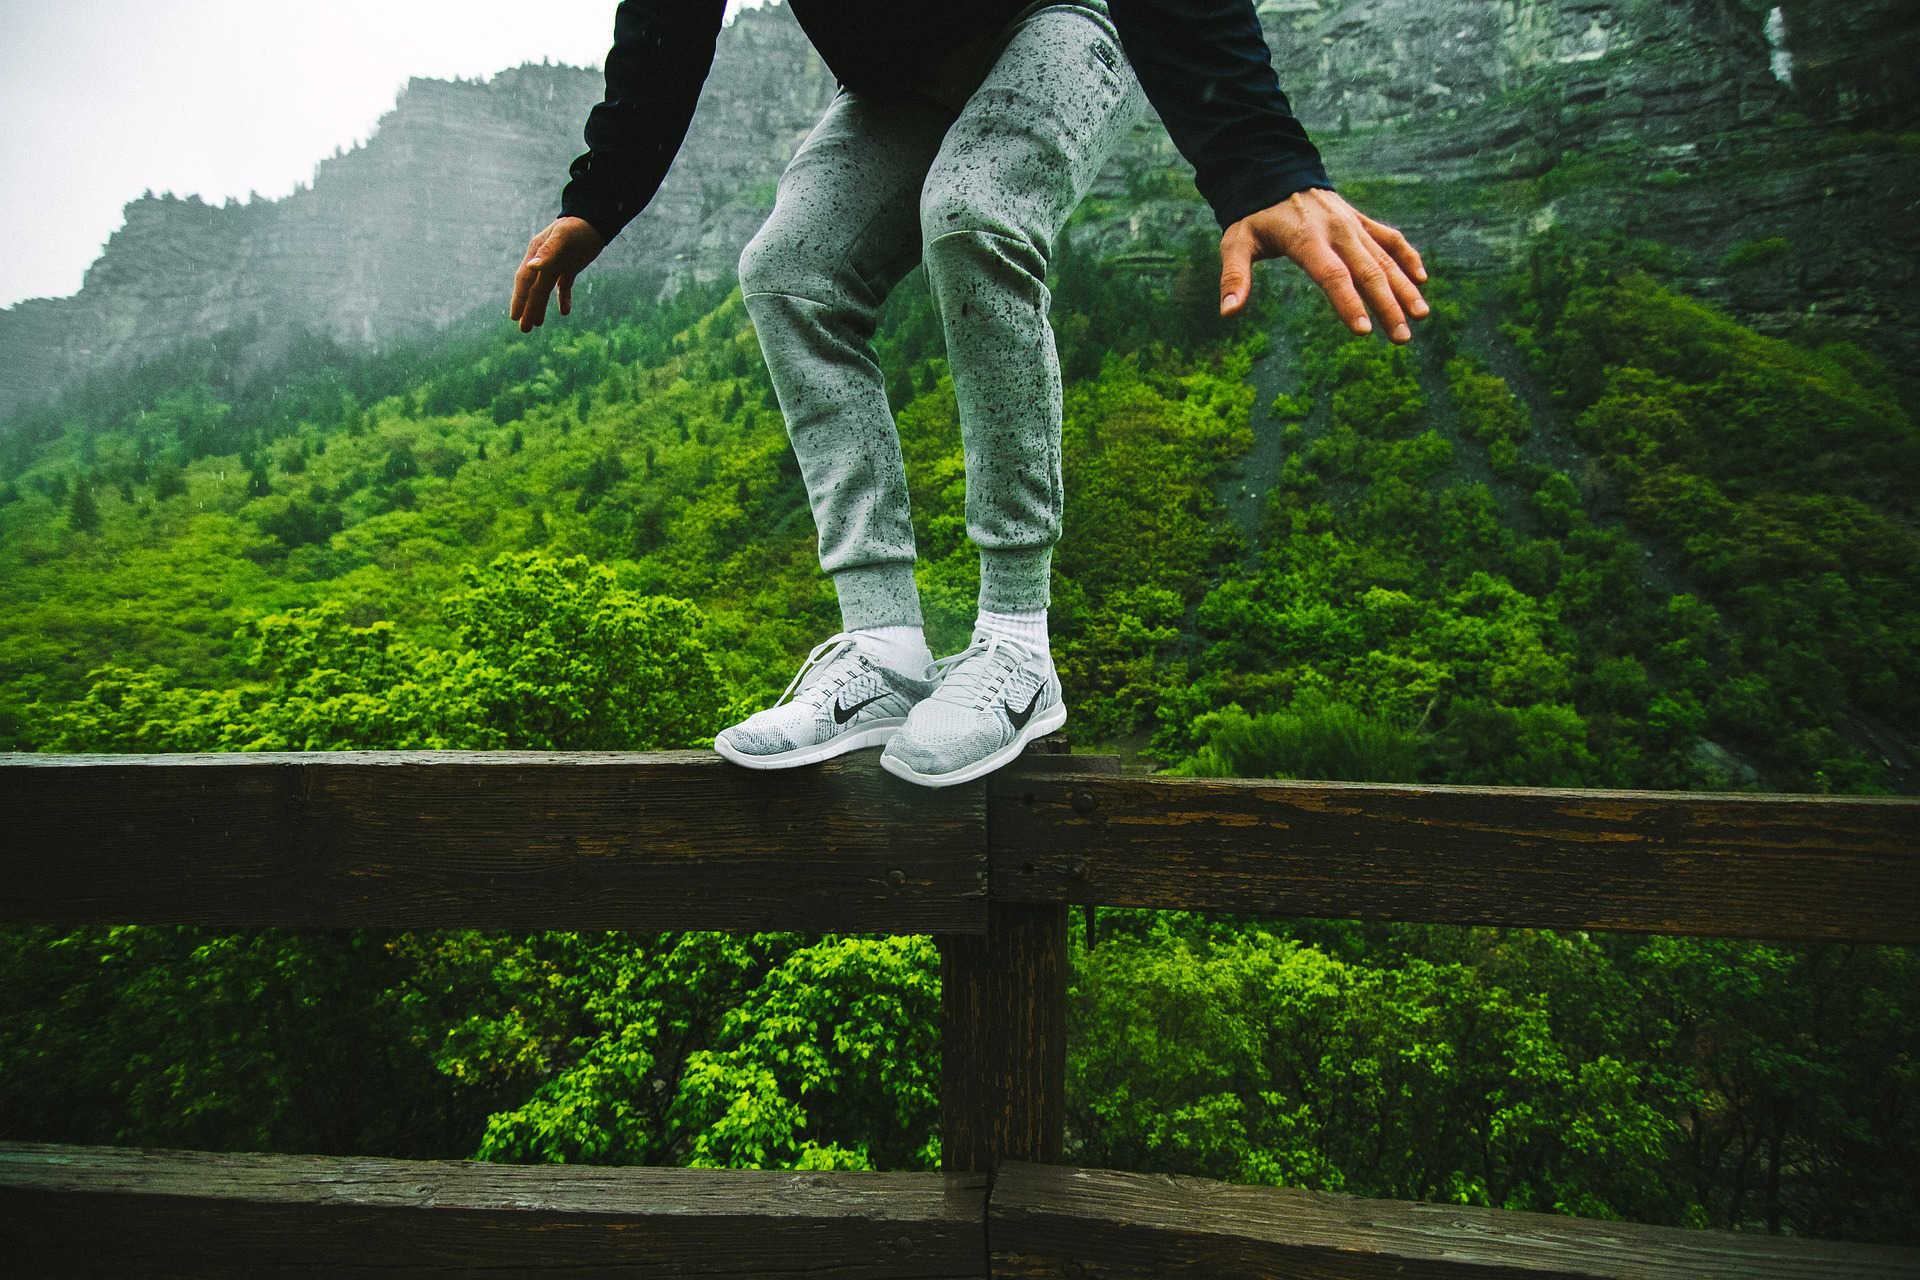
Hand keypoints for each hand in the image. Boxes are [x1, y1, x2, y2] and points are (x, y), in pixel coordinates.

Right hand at [510, 216, 606, 332]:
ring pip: (545, 290)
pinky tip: (565, 312)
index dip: (519, 299)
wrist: (594, 219)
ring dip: (540, 307)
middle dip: (528, 309)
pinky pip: (563, 287)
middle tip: (523, 330)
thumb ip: (548, 252)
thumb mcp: (563, 237)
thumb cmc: (577, 226)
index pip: (525, 280)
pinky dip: (563, 299)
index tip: (514, 317)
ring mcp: (556, 264)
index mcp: (536, 254)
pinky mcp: (569, 267)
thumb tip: (531, 267)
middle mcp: (543, 261)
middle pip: (534, 289)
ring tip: (536, 325)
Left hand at [1219, 189, 1427, 342]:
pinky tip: (1422, 280)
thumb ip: (1234, 276)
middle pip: (1367, 272)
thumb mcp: (1236, 241)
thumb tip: (1228, 312)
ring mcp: (1352, 224)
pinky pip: (1390, 238)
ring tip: (1421, 316)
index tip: (1363, 331)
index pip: (1332, 275)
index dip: (1348, 303)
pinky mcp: (1361, 220)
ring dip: (1404, 288)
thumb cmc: (1254, 216)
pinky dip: (1407, 256)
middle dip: (1387, 306)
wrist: (1275, 172)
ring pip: (1384, 258)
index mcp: (1306, 238)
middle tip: (1401, 338)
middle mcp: (1336, 230)